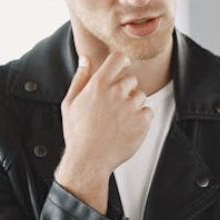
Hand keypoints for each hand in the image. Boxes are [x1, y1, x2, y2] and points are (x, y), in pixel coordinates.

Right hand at [55, 53, 152, 210]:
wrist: (89, 160)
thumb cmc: (77, 133)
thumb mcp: (70, 103)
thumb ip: (80, 78)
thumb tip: (85, 58)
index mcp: (98, 85)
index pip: (118, 59)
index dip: (122, 61)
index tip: (122, 66)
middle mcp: (117, 93)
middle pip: (131, 79)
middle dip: (125, 89)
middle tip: (114, 106)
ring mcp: (131, 107)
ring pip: (140, 96)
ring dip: (133, 104)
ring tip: (118, 120)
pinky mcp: (143, 121)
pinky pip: (148, 112)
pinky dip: (141, 118)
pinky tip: (127, 127)